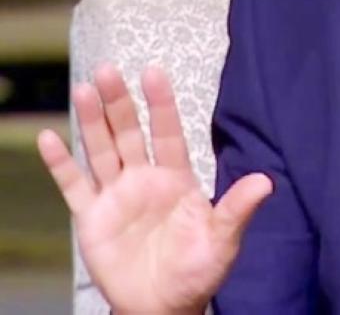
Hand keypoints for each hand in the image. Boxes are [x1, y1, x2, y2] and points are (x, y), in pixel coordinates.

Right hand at [37, 64, 271, 314]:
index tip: (154, 72)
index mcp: (177, 178)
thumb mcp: (223, 239)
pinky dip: (60, 163)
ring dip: (91, 121)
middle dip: (120, 102)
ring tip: (83, 89)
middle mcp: (145, 179)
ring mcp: (117, 196)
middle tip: (108, 71)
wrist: (164, 306)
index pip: (169, 132)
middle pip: (129, 133)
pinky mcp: (93, 218)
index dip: (161, 104)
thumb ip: (238, 208)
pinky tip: (49, 138)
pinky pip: (74, 186)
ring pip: (101, 150)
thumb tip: (267, 182)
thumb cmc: (198, 270)